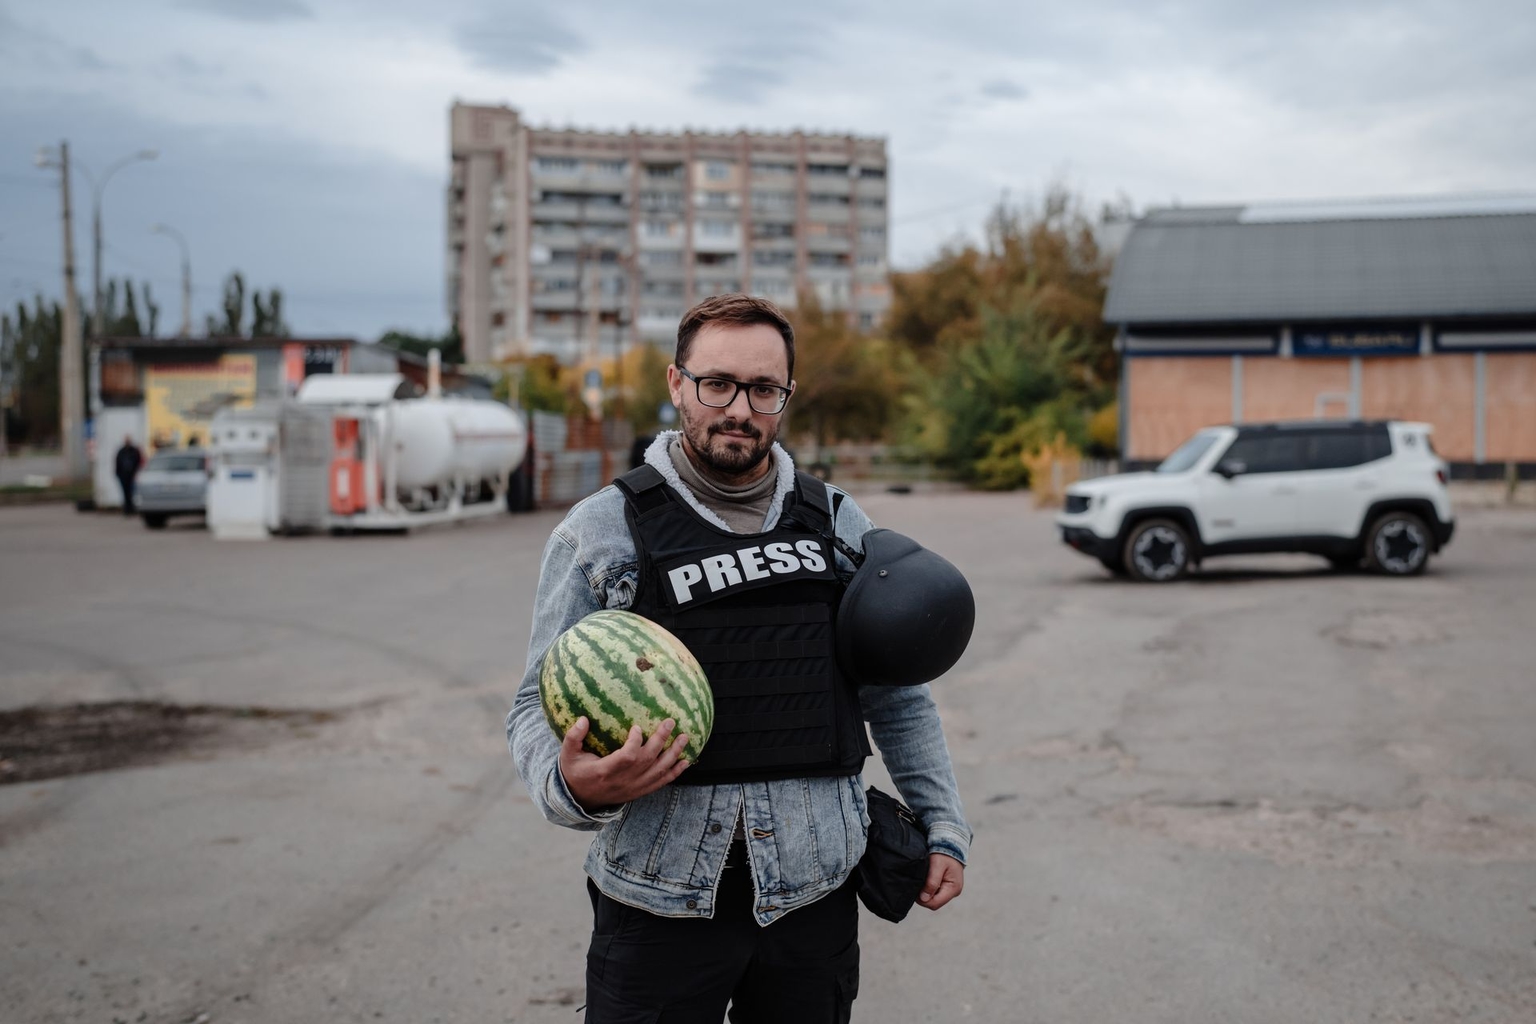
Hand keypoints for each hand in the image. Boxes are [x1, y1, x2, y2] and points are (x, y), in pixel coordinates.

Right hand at [559, 716, 690, 811]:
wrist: (579, 799)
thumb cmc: (575, 772)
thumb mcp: (568, 755)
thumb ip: (573, 737)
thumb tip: (583, 719)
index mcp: (605, 771)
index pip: (626, 757)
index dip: (635, 742)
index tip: (637, 726)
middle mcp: (622, 781)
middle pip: (647, 761)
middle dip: (661, 740)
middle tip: (670, 722)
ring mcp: (632, 788)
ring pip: (657, 772)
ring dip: (673, 754)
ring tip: (684, 737)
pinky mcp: (639, 792)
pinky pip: (660, 783)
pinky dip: (674, 773)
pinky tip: (685, 761)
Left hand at [918, 853, 963, 910]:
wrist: (950, 844)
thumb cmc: (944, 853)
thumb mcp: (937, 866)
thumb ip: (931, 882)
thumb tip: (924, 898)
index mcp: (953, 888)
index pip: (935, 903)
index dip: (923, 900)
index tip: (915, 890)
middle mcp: (953, 892)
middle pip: (934, 903)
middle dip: (924, 896)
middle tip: (917, 883)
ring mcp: (950, 890)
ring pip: (934, 898)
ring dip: (926, 892)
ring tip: (922, 880)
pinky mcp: (946, 886)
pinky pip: (935, 893)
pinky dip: (928, 888)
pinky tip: (926, 880)